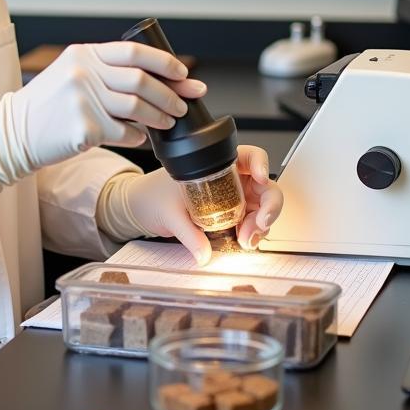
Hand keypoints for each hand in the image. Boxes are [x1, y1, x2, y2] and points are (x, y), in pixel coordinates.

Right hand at [8, 42, 206, 168]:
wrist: (13, 132)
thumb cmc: (47, 104)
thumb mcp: (70, 72)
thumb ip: (103, 68)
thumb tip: (156, 77)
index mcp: (83, 53)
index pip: (134, 52)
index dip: (164, 63)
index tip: (183, 74)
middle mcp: (83, 73)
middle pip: (142, 81)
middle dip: (170, 94)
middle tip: (182, 105)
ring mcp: (83, 101)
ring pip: (137, 109)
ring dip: (159, 117)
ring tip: (167, 122)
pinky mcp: (84, 129)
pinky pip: (125, 133)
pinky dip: (137, 137)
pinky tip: (138, 137)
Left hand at [103, 145, 283, 265]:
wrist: (141, 207)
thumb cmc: (153, 195)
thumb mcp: (170, 212)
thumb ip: (188, 234)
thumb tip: (203, 253)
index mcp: (218, 165)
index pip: (250, 156)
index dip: (261, 163)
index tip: (260, 177)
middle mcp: (231, 181)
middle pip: (265, 187)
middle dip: (269, 206)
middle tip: (259, 224)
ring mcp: (233, 200)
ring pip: (261, 209)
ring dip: (260, 226)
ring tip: (245, 240)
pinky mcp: (230, 219)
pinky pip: (250, 226)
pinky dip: (252, 235)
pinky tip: (244, 243)